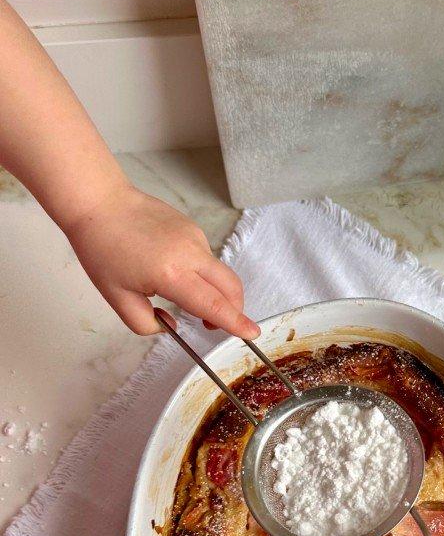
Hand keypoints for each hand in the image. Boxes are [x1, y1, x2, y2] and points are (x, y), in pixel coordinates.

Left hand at [64, 181, 259, 338]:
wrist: (100, 202)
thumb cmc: (102, 249)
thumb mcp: (117, 299)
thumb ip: (145, 323)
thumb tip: (171, 325)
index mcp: (171, 275)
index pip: (213, 305)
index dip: (235, 323)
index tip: (252, 333)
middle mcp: (190, 254)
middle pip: (230, 288)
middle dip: (233, 310)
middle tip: (213, 325)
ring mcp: (195, 238)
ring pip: (219, 274)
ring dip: (213, 292)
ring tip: (180, 294)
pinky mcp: (193, 228)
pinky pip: (206, 258)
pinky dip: (199, 273)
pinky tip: (171, 268)